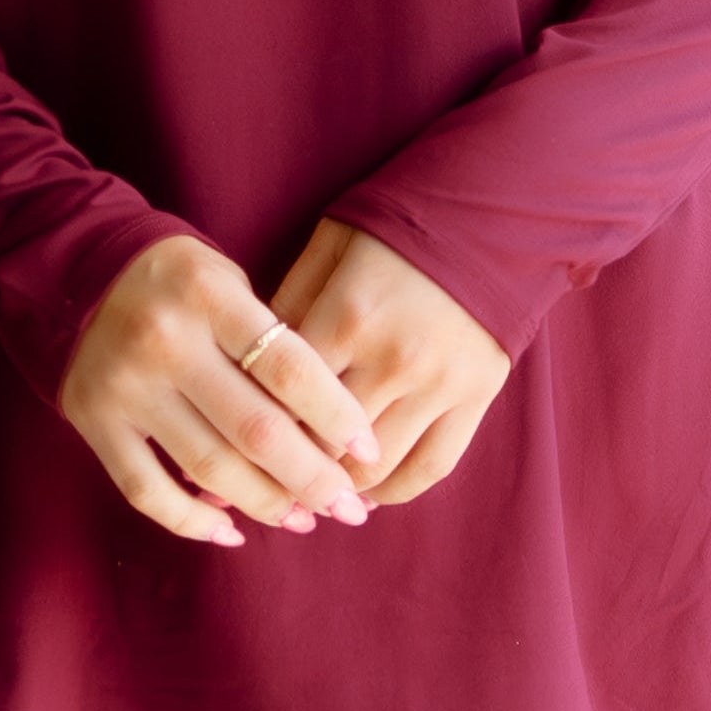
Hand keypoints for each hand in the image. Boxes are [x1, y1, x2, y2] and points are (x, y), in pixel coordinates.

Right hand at [58, 235, 384, 550]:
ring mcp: (123, 384)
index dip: (337, 417)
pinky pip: (147, 491)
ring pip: (209, 468)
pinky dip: (192, 522)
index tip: (368, 452)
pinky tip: (231, 531)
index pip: (289, 368)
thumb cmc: (184, 286)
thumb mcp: (232, 285)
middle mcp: (163, 339)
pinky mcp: (91, 419)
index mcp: (209, 295)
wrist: (86, 272)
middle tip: (349, 507)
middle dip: (313, 479)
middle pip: (256, 430)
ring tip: (304, 520)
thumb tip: (334, 435)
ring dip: (265, 504)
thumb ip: (273, 345)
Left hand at [263, 222, 511, 507]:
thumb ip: (285, 308)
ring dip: (337, 490)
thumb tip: (241, 374)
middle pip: (324, 445)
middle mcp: (395, 358)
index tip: (224, 457)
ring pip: (374, 469)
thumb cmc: (390, 231)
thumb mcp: (325, 250)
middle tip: (259, 488)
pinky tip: (366, 495)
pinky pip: (431, 468)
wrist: (487, 215)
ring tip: (309, 495)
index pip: (284, 399)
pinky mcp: (479, 396)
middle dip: (286, 473)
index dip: (250, 434)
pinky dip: (393, 492)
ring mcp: (441, 383)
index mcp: (347, 315)